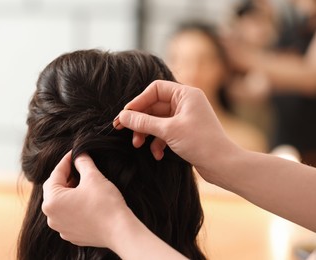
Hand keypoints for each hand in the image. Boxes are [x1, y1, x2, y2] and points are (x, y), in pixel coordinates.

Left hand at [42, 151, 133, 247]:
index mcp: (52, 201)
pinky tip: (86, 200)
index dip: (66, 161)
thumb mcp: (93, 177)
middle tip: (78, 166)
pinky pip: (68, 216)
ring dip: (69, 192)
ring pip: (61, 204)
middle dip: (66, 176)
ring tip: (83, 183)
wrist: (119, 230)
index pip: (56, 174)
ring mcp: (61, 228)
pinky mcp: (72, 235)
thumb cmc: (105, 203)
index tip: (74, 153)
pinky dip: (74, 207)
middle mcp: (51, 217)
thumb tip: (79, 155)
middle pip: (54, 189)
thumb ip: (83, 162)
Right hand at [113, 80, 238, 181]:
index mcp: (186, 94)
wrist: (222, 165)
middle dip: (139, 121)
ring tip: (137, 145)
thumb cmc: (200, 143)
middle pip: (154, 106)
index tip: (126, 115)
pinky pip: (165, 132)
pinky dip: (158, 142)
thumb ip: (143, 122)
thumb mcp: (168, 130)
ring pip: (157, 121)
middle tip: (121, 129)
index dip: (138, 101)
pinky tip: (157, 154)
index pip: (155, 89)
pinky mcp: (184, 132)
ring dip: (146, 132)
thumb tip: (123, 116)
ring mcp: (185, 118)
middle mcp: (186, 103)